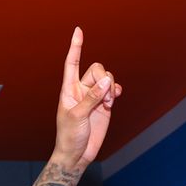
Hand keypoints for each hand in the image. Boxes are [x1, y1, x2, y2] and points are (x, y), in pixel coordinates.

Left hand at [52, 28, 122, 172]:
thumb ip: (92, 97)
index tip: (78, 30)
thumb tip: (107, 80)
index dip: (75, 47)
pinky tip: (115, 97)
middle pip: (96, 70)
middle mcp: (81, 90)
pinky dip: (116, 90)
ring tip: (108, 103)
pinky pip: (113, 89)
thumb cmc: (69, 136)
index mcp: (69, 90)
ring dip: (110, 87)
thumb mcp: (78, 116)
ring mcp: (93, 97)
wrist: (77, 154)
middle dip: (103, 79)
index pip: (71, 63)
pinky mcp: (104, 105)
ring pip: (106, 79)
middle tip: (103, 98)